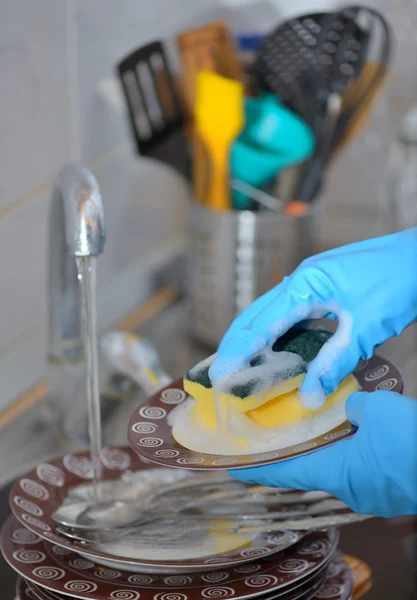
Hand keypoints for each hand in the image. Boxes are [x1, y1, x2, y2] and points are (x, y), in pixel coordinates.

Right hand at [210, 228, 416, 408]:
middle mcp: (301, 279)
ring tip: (242, 366)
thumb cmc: (398, 283)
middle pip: (258, 314)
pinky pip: (292, 313)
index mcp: (305, 283)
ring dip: (257, 339)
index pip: (260, 323)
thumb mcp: (364, 327)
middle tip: (220, 374)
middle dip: (238, 344)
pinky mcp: (324, 287)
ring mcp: (312, 280)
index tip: (218, 375)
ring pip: (273, 313)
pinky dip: (280, 334)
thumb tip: (307, 398)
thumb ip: (334, 362)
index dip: (238, 351)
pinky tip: (280, 351)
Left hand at [231, 390, 416, 517]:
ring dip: (328, 454)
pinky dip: (354, 456)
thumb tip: (349, 407)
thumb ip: (354, 406)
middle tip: (278, 439)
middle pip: (311, 472)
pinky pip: (364, 472)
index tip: (234, 469)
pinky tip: (359, 438)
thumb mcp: (376, 410)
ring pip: (341, 472)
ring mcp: (374, 495)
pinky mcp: (393, 492)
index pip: (284, 473)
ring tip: (318, 433)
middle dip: (295, 456)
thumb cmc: (409, 441)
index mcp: (335, 474)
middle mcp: (350, 490)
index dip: (257, 470)